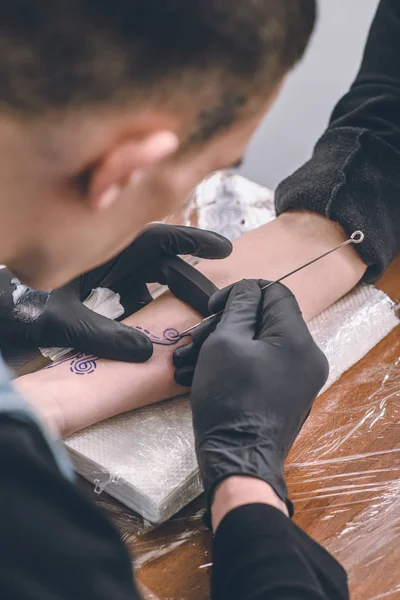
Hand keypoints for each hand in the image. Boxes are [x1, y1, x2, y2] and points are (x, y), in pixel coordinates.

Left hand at [0, 225, 230, 361]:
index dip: (193, 240)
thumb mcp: (61, 320)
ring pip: (145, 281)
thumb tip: (149, 351)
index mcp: (99, 247)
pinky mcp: (90, 292)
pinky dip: (142, 312)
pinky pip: (126, 298)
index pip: (156, 236)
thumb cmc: (12, 306)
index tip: (226, 249)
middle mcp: (103, 256)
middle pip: (158, 262)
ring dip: (167, 299)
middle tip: (213, 305)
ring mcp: (97, 274)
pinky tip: (149, 332)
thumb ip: (105, 335)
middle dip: (188, 281)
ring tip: (189, 322)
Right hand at [174, 279, 327, 512]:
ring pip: (261, 343)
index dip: (241, 292)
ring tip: (191, 357)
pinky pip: (264, 365)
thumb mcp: (226, 343)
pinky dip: (237, 362)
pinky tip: (205, 370)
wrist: (238, 460)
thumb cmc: (230, 400)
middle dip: (228, 322)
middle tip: (197, 338)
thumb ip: (240, 307)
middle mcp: (308, 356)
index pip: (274, 293)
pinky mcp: (289, 394)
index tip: (213, 307)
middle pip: (267, 319)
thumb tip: (249, 290)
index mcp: (298, 339)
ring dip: (227, 344)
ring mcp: (300, 378)